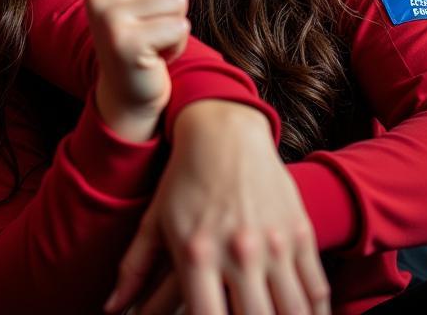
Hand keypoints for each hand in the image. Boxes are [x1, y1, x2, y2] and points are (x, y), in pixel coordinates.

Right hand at [83, 0, 189, 141]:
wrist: (125, 89)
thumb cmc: (137, 34)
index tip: (138, 10)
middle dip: (169, 4)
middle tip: (148, 27)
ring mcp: (108, 17)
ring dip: (174, 25)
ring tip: (152, 41)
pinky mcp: (128, 43)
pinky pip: (180, 27)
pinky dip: (177, 45)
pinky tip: (155, 56)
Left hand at [106, 101, 329, 314]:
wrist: (224, 130)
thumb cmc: (183, 178)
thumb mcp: (155, 220)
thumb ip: (134, 269)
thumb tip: (110, 308)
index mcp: (196, 252)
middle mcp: (238, 252)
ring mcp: (274, 244)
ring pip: (291, 312)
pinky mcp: (300, 234)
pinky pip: (316, 292)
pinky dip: (314, 312)